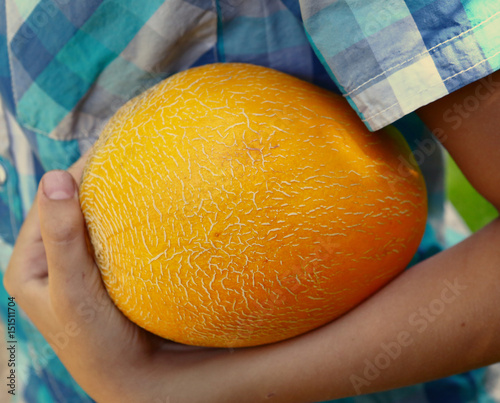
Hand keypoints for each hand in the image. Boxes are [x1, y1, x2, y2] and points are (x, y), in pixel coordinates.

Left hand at [3, 152, 222, 402]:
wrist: (129, 375)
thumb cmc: (94, 340)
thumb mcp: (72, 290)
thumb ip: (61, 237)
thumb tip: (54, 176)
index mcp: (28, 262)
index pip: (49, 202)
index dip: (76, 172)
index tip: (108, 147)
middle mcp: (50, 259)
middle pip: (70, 206)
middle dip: (96, 181)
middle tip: (128, 154)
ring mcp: (78, 263)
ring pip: (91, 218)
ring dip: (111, 198)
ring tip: (137, 173)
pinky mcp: (102, 269)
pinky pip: (109, 234)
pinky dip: (124, 218)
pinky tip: (144, 207)